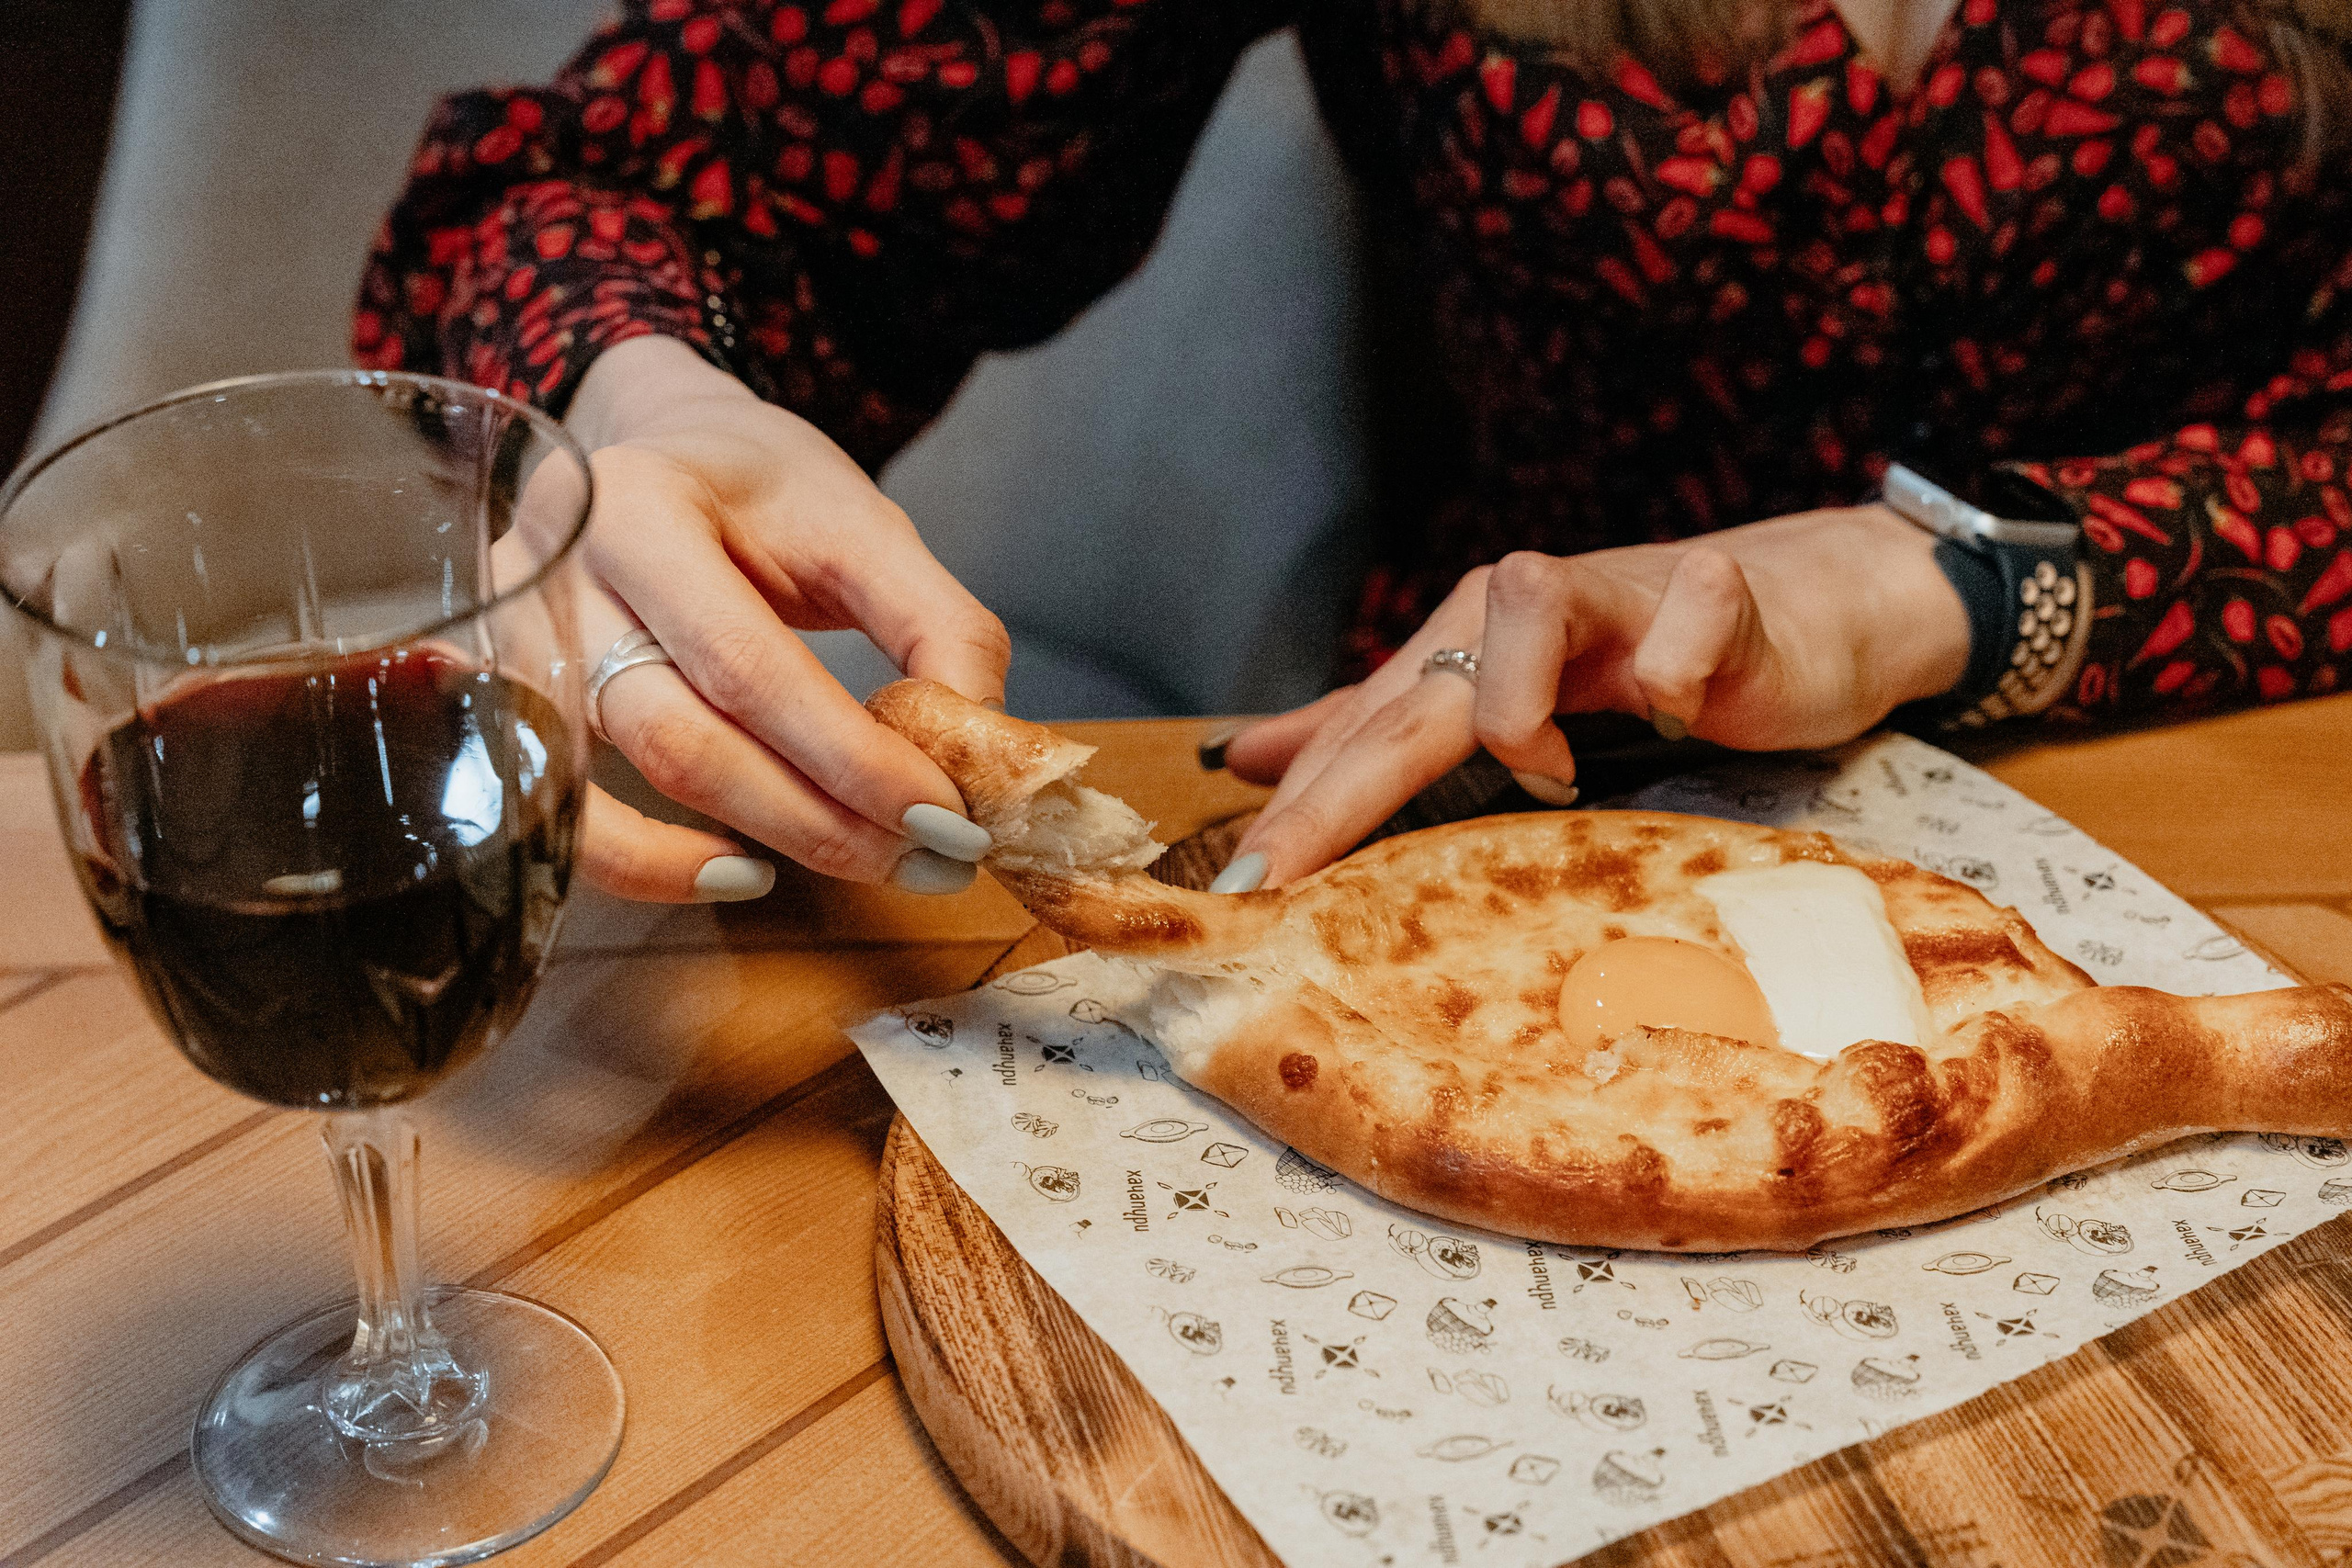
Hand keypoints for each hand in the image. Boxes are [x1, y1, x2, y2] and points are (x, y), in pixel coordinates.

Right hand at [559, 336, 1011, 901]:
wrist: (663, 449)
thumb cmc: (761, 488)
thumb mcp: (865, 523)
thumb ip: (935, 625)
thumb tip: (980, 749)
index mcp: (637, 507)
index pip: (747, 662)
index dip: (849, 755)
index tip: (945, 814)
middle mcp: (548, 578)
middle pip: (685, 739)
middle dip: (821, 818)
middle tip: (931, 857)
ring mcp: (513, 649)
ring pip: (634, 784)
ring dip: (768, 840)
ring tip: (874, 861)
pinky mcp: (510, 708)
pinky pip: (571, 821)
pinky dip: (654, 867)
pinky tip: (746, 871)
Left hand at [1220, 504, 1971, 886]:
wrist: (1806, 605)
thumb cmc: (1647, 660)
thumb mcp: (1503, 702)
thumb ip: (1378, 728)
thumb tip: (1252, 754)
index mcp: (1468, 644)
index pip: (1363, 732)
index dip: (1297, 808)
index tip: (1233, 893)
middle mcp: (1522, 610)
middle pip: (1416, 692)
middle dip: (1340, 787)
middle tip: (1279, 871)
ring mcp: (1618, 595)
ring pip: (1527, 603)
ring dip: (1518, 701)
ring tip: (1548, 770)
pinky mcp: (1717, 595)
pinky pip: (1684, 616)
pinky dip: (1672, 665)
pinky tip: (1676, 709)